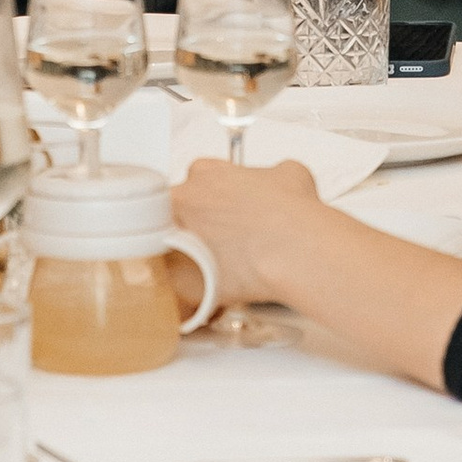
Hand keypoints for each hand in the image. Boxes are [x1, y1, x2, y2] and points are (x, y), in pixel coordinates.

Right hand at [172, 153, 320, 302]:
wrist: (297, 255)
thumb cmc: (248, 267)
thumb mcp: (191, 290)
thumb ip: (176, 282)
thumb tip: (177, 289)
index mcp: (180, 199)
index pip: (164, 211)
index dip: (177, 233)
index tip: (187, 248)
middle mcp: (210, 176)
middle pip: (200, 192)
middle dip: (209, 216)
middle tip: (222, 250)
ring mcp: (247, 171)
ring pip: (240, 184)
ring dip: (244, 206)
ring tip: (256, 242)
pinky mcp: (285, 173)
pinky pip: (278, 181)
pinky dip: (281, 200)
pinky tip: (284, 225)